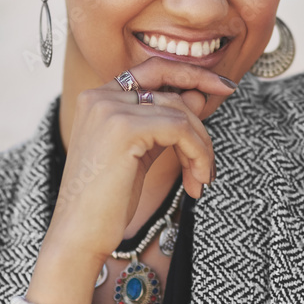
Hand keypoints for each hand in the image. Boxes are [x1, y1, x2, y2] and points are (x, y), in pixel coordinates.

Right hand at [42, 57, 236, 263]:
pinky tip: (196, 183)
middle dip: (201, 129)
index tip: (224, 86)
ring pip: (181, 114)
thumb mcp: (142, 152)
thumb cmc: (107, 200)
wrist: (78, 235)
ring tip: (200, 180)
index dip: (192, 73)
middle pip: (173, 95)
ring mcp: (111, 109)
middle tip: (209, 166)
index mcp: (100, 98)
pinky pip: (181, 130)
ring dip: (201, 149)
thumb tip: (200, 95)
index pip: (155, 69)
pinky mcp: (125, 127)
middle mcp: (101, 96)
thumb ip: (166, 121)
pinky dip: (198, 155)